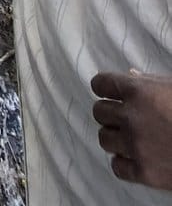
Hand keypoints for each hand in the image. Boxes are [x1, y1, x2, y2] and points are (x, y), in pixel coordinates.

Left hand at [91, 72, 171, 188]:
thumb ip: (149, 82)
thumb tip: (130, 75)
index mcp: (138, 91)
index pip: (101, 84)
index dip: (104, 88)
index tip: (108, 92)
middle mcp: (131, 117)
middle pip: (99, 112)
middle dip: (109, 113)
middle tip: (121, 116)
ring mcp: (136, 146)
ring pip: (104, 138)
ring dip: (114, 137)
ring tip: (127, 137)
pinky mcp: (144, 173)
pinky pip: (117, 166)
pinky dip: (123, 162)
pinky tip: (134, 157)